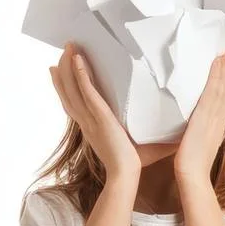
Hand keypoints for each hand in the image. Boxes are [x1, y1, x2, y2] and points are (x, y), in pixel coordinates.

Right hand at [50, 44, 141, 179]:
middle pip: (67, 93)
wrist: (126, 175)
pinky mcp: (100, 116)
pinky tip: (78, 60)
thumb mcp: (130, 144)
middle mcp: (85, 121)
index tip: (57, 72)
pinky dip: (81, 75)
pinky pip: (87, 91)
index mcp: (90, 128)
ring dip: (69, 67)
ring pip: (73, 88)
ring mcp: (90, 118)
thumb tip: (167, 128)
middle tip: (59, 55)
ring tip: (67, 49)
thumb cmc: (131, 165)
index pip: (73, 104)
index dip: (64, 88)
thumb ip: (143, 134)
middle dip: (62, 73)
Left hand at [174, 51, 224, 181]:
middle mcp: (221, 119)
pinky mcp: (205, 116)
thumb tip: (196, 125)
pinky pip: (213, 92)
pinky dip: (217, 76)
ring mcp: (215, 117)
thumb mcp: (199, 144)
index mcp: (221, 125)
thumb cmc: (192, 164)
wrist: (191, 174)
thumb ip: (201, 131)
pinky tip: (216, 64)